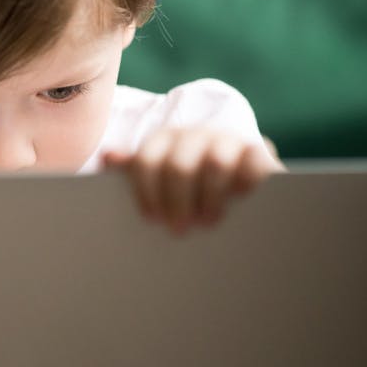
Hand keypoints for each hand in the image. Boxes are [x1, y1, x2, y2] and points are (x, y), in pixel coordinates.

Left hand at [103, 127, 284, 234]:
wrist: (234, 171)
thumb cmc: (186, 181)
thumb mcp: (160, 175)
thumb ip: (135, 169)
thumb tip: (108, 158)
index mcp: (165, 141)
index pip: (146, 161)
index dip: (145, 192)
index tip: (151, 219)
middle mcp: (194, 136)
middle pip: (178, 165)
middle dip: (176, 201)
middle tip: (178, 230)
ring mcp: (227, 141)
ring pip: (215, 164)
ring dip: (210, 197)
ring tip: (208, 223)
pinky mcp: (258, 152)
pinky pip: (254, 162)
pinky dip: (247, 182)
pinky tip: (241, 202)